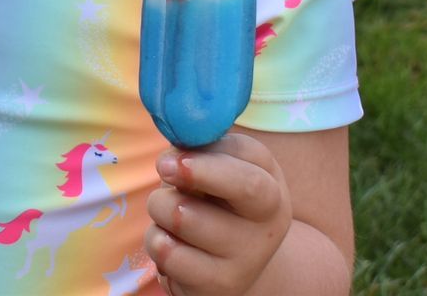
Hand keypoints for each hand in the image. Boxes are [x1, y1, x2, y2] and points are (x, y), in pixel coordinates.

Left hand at [145, 132, 292, 295]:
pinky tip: (171, 242)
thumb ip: (201, 150)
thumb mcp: (219, 170)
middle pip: (235, 190)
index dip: (206, 163)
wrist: (232, 267)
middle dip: (191, 173)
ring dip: (159, 206)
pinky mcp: (218, 287)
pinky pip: (167, 253)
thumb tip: (175, 145)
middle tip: (164, 169)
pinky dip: (156, 240)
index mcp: (270, 187)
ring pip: (183, 217)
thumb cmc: (216, 203)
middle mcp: (267, 225)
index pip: (250, 168)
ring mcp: (246, 260)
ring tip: (169, 211)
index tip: (172, 159)